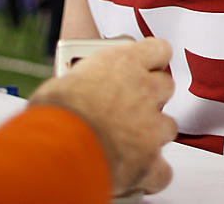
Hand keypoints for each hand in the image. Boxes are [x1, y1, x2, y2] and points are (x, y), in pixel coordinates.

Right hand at [28, 37, 176, 195]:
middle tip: (131, 103)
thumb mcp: (63, 79)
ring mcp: (151, 126)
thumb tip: (76, 88)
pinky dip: (152, 173)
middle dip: (153, 95)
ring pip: (168, 126)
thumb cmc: (56, 111)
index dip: (153, 58)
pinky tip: (137, 172)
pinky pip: (163, 169)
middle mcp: (143, 90)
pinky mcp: (151, 161)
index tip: (149, 63)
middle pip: (166, 86)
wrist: (59, 146)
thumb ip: (84, 80)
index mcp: (122, 64)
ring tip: (129, 139)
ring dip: (153, 132)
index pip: (157, 50)